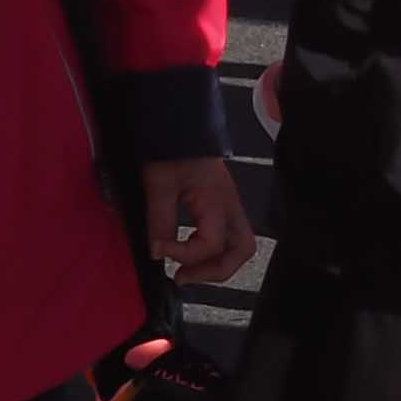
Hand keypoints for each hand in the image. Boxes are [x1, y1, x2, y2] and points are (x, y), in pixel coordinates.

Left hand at [143, 150, 256, 283]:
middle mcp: (230, 206)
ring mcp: (229, 206)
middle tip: (183, 276)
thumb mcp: (159, 183)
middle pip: (242, 251)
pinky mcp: (222, 205)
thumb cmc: (172, 148)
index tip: (159, 249)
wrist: (180, 124)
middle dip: (215, 271)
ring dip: (216, 265)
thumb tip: (158, 252)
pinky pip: (228, 237)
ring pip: (239, 247)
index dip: (184, 254)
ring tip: (187, 271)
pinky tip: (189, 251)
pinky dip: (212, 252)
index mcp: (217, 200)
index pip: (211, 243)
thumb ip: (160, 220)